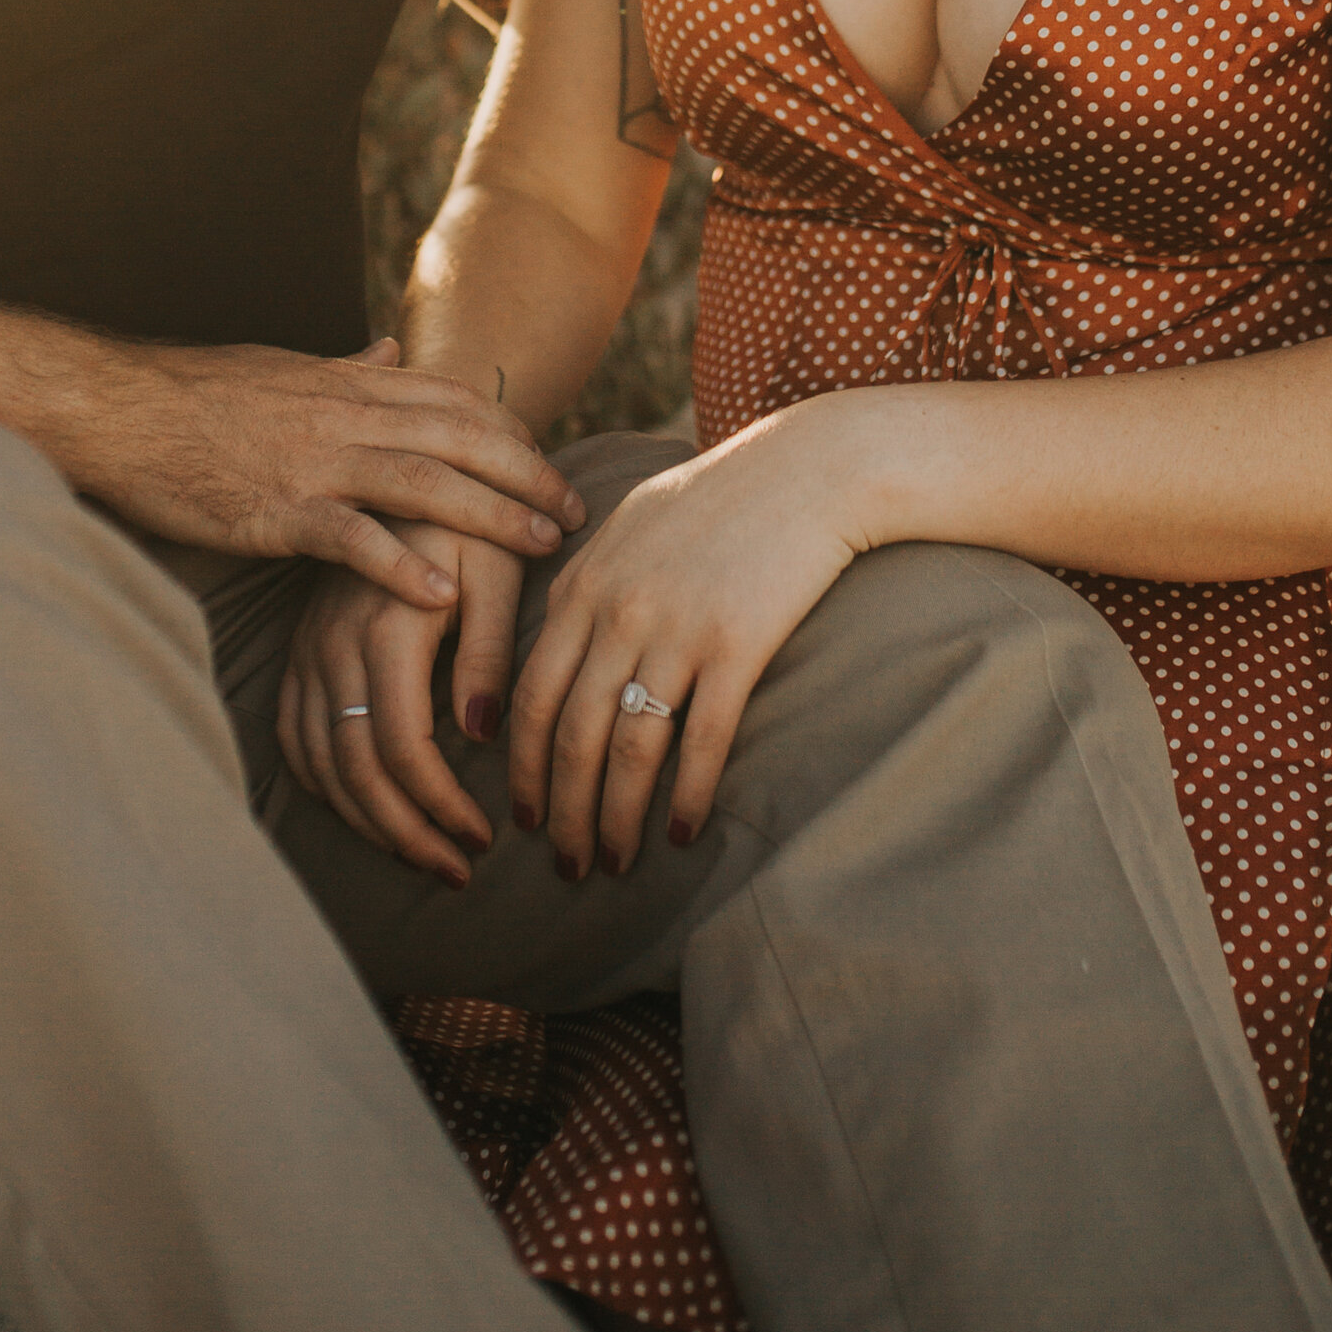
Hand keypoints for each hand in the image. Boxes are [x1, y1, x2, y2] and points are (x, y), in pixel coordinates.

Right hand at [86, 337, 581, 607]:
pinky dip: (401, 566)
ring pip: (424, 482)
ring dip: (491, 515)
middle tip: (573, 512)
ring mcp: (311, 462)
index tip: (547, 462)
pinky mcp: (274, 510)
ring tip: (541, 547)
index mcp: (346, 384)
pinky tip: (443, 596)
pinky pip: (351, 539)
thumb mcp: (282, 367)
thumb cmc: (192, 393)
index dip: (509, 431)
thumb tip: (392, 349)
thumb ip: (344, 367)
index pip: (453, 400)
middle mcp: (342, 416)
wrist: (116, 408)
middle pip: (459, 438)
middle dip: (526, 473)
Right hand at [277, 526, 526, 881]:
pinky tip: (366, 811)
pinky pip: (296, 739)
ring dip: (369, 822)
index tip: (484, 836)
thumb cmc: (467, 518)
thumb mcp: (497, 566)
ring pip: (320, 764)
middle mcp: (333, 645)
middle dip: (407, 833)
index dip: (440, 804)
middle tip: (458, 869)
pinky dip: (327, 788)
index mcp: (385, 625)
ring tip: (423, 856)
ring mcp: (308, 651)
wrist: (402, 469)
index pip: (401, 746)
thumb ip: (489, 650)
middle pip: (355, 769)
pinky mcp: (300, 653)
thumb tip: (479, 733)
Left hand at [509, 408, 857, 875]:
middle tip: (566, 862)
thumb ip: (587, 585)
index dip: (523, 766)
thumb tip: (558, 646)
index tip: (524, 815)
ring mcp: (676, 629)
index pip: (531, 694)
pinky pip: (700, 741)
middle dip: (561, 809)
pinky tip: (681, 833)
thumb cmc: (721, 497)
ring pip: (627, 748)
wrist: (808, 468)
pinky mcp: (737, 646)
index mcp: (583, 583)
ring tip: (614, 860)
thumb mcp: (630, 526)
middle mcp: (618, 610)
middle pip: (570, 733)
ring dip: (615, 816)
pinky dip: (685, 797)